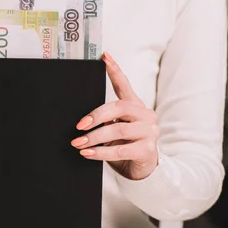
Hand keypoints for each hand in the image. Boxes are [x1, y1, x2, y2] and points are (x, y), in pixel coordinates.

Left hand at [71, 52, 158, 180]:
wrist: (140, 170)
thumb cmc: (124, 146)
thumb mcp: (114, 130)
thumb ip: (106, 120)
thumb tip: (81, 120)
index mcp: (135, 106)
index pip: (124, 85)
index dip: (115, 70)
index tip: (105, 57)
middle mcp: (145, 115)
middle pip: (119, 107)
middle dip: (96, 116)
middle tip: (79, 126)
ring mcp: (149, 132)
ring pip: (118, 130)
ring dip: (94, 137)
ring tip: (78, 143)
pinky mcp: (148, 150)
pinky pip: (120, 150)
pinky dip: (100, 152)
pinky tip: (88, 154)